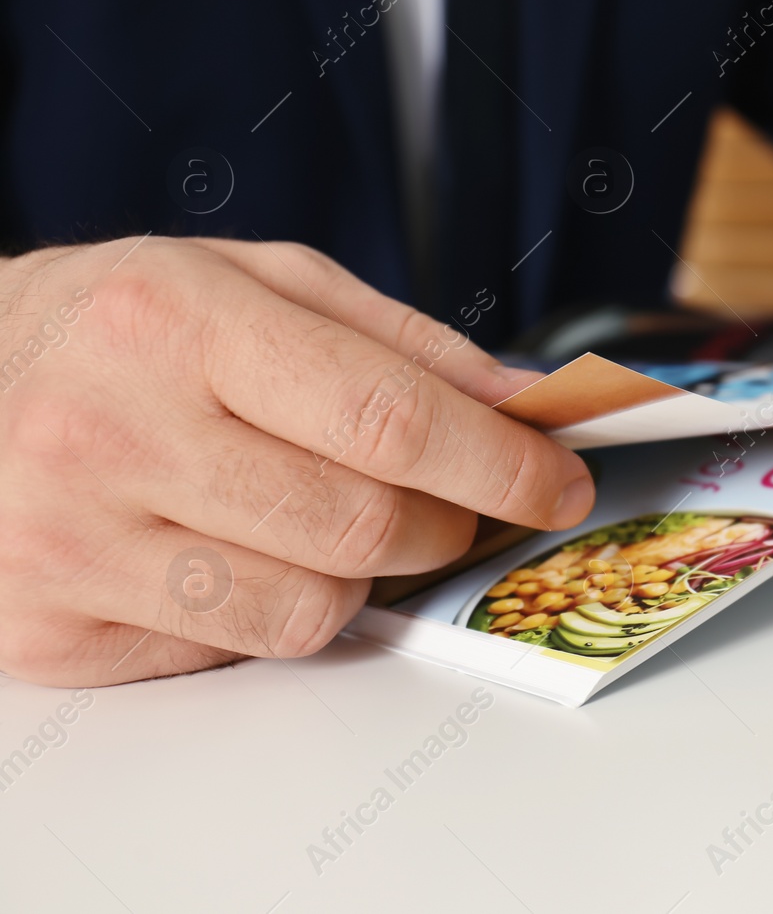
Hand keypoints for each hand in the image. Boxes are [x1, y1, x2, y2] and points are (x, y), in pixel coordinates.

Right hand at [0, 237, 593, 685]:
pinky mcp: (51, 629)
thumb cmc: (120, 323)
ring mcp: (71, 543)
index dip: (502, 463)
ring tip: (315, 513)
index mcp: (176, 322)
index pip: (388, 419)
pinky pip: (234, 651)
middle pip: (366, 527)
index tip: (560, 481)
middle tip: (444, 499)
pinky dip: (271, 609)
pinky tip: (231, 548)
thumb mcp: (255, 281)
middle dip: (443, 521)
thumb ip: (399, 341)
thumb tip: (523, 407)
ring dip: (358, 573)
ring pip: (311, 610)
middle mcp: (112, 434)